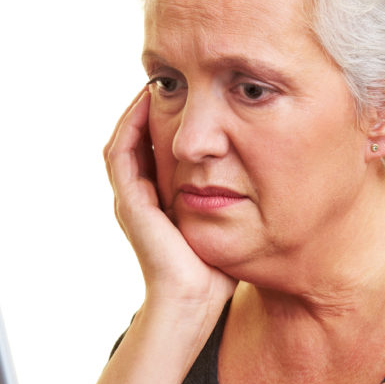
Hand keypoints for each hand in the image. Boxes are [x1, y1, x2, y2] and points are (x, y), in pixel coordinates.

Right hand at [104, 89, 236, 311]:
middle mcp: (137, 198)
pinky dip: (130, 126)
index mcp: (156, 203)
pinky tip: (146, 102)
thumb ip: (232, 203)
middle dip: (148, 109)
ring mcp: (130, 200)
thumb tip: (264, 181)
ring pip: (122, 141)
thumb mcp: (225, 227)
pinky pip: (121, 153)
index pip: (152, 151)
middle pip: (134, 141)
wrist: (193, 302)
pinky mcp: (131, 203)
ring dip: (135, 110)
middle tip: (169, 81)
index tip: (187, 97)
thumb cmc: (213, 275)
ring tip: (156, 83)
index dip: (165, 121)